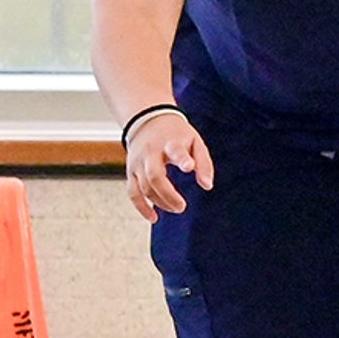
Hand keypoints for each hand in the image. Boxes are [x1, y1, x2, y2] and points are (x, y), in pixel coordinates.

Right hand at [126, 108, 213, 223]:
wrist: (148, 119)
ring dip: (160, 202)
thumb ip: (204, 163)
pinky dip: (142, 207)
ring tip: (176, 208)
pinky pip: (133, 192)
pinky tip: (153, 217)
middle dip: (168, 195)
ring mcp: (138, 162)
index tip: (188, 167)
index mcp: (169, 142)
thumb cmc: (175, 134)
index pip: (175, 150)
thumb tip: (207, 186)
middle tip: (182, 206)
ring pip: (144, 187)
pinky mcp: (131, 171)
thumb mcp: (195, 142)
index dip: (182, 159)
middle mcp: (150, 152)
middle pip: (155, 176)